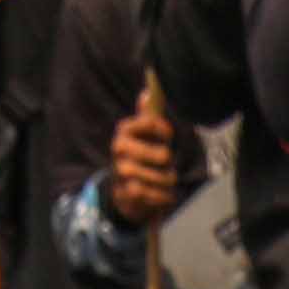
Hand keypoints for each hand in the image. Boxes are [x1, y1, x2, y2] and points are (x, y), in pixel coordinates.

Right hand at [94, 83, 181, 228]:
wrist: (121, 192)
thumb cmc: (138, 156)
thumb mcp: (141, 135)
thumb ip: (147, 115)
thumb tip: (147, 92)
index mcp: (124, 130)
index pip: (152, 123)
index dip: (165, 131)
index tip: (167, 135)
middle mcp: (119, 148)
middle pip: (164, 154)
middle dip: (169, 163)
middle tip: (163, 165)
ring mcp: (122, 170)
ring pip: (164, 176)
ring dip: (168, 181)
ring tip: (161, 180)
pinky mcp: (128, 192)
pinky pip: (160, 193)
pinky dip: (164, 196)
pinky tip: (158, 194)